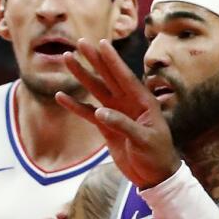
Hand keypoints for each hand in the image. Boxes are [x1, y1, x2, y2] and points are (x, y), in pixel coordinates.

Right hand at [57, 38, 181, 187]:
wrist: (154, 176)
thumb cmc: (157, 155)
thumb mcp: (144, 140)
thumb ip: (124, 125)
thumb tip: (100, 113)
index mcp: (143, 101)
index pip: (125, 77)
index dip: (113, 60)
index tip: (102, 42)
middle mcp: (128, 103)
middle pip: (108, 77)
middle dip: (94, 60)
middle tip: (80, 42)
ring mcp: (116, 114)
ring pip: (96, 90)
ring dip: (82, 76)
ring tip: (68, 59)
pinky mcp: (106, 128)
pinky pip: (87, 113)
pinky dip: (75, 105)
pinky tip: (61, 96)